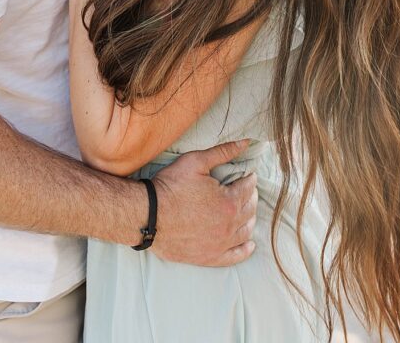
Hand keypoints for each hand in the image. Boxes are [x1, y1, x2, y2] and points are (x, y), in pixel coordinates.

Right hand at [150, 139, 258, 265]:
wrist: (148, 215)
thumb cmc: (171, 186)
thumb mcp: (196, 162)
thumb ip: (223, 152)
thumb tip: (246, 142)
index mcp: (228, 201)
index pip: (248, 188)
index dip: (249, 180)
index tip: (249, 176)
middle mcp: (229, 225)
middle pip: (249, 209)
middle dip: (251, 197)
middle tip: (248, 190)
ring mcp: (220, 244)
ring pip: (245, 231)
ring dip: (250, 219)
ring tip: (247, 211)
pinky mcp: (209, 257)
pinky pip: (234, 256)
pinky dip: (244, 250)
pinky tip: (249, 244)